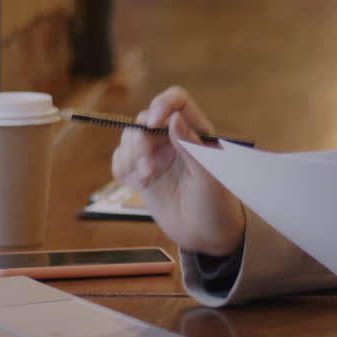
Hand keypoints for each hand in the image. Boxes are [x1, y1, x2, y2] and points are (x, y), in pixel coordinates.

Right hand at [110, 87, 244, 255]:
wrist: (206, 235)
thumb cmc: (216, 205)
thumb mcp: (209, 177)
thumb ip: (191, 147)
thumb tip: (173, 118)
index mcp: (197, 132)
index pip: (177, 101)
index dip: (162, 104)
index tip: (152, 123)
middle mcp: (174, 139)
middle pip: (145, 119)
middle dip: (140, 142)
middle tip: (147, 170)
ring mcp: (156, 155)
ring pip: (128, 138)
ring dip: (130, 158)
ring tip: (145, 181)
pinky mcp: (141, 173)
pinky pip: (120, 160)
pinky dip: (122, 169)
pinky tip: (138, 185)